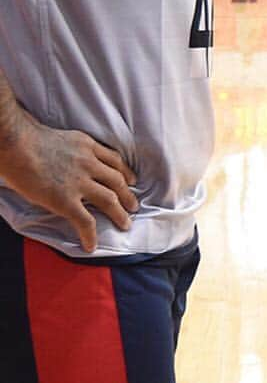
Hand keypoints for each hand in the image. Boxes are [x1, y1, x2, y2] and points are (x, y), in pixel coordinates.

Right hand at [0, 111, 137, 252]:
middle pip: (117, 181)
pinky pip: (85, 221)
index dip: (125, 172)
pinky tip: (91, 245)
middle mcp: (88, 163)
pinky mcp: (66, 200)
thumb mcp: (61, 138)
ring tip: (125, 224)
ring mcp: (79, 182)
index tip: (132, 180)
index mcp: (87, 146)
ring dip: (120, 214)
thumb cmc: (27, 138)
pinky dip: (90, 235)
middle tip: (134, 206)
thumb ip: (71, 150)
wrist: (16, 144)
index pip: (114, 160)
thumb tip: (67, 159)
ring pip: (109, 200)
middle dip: (128, 195)